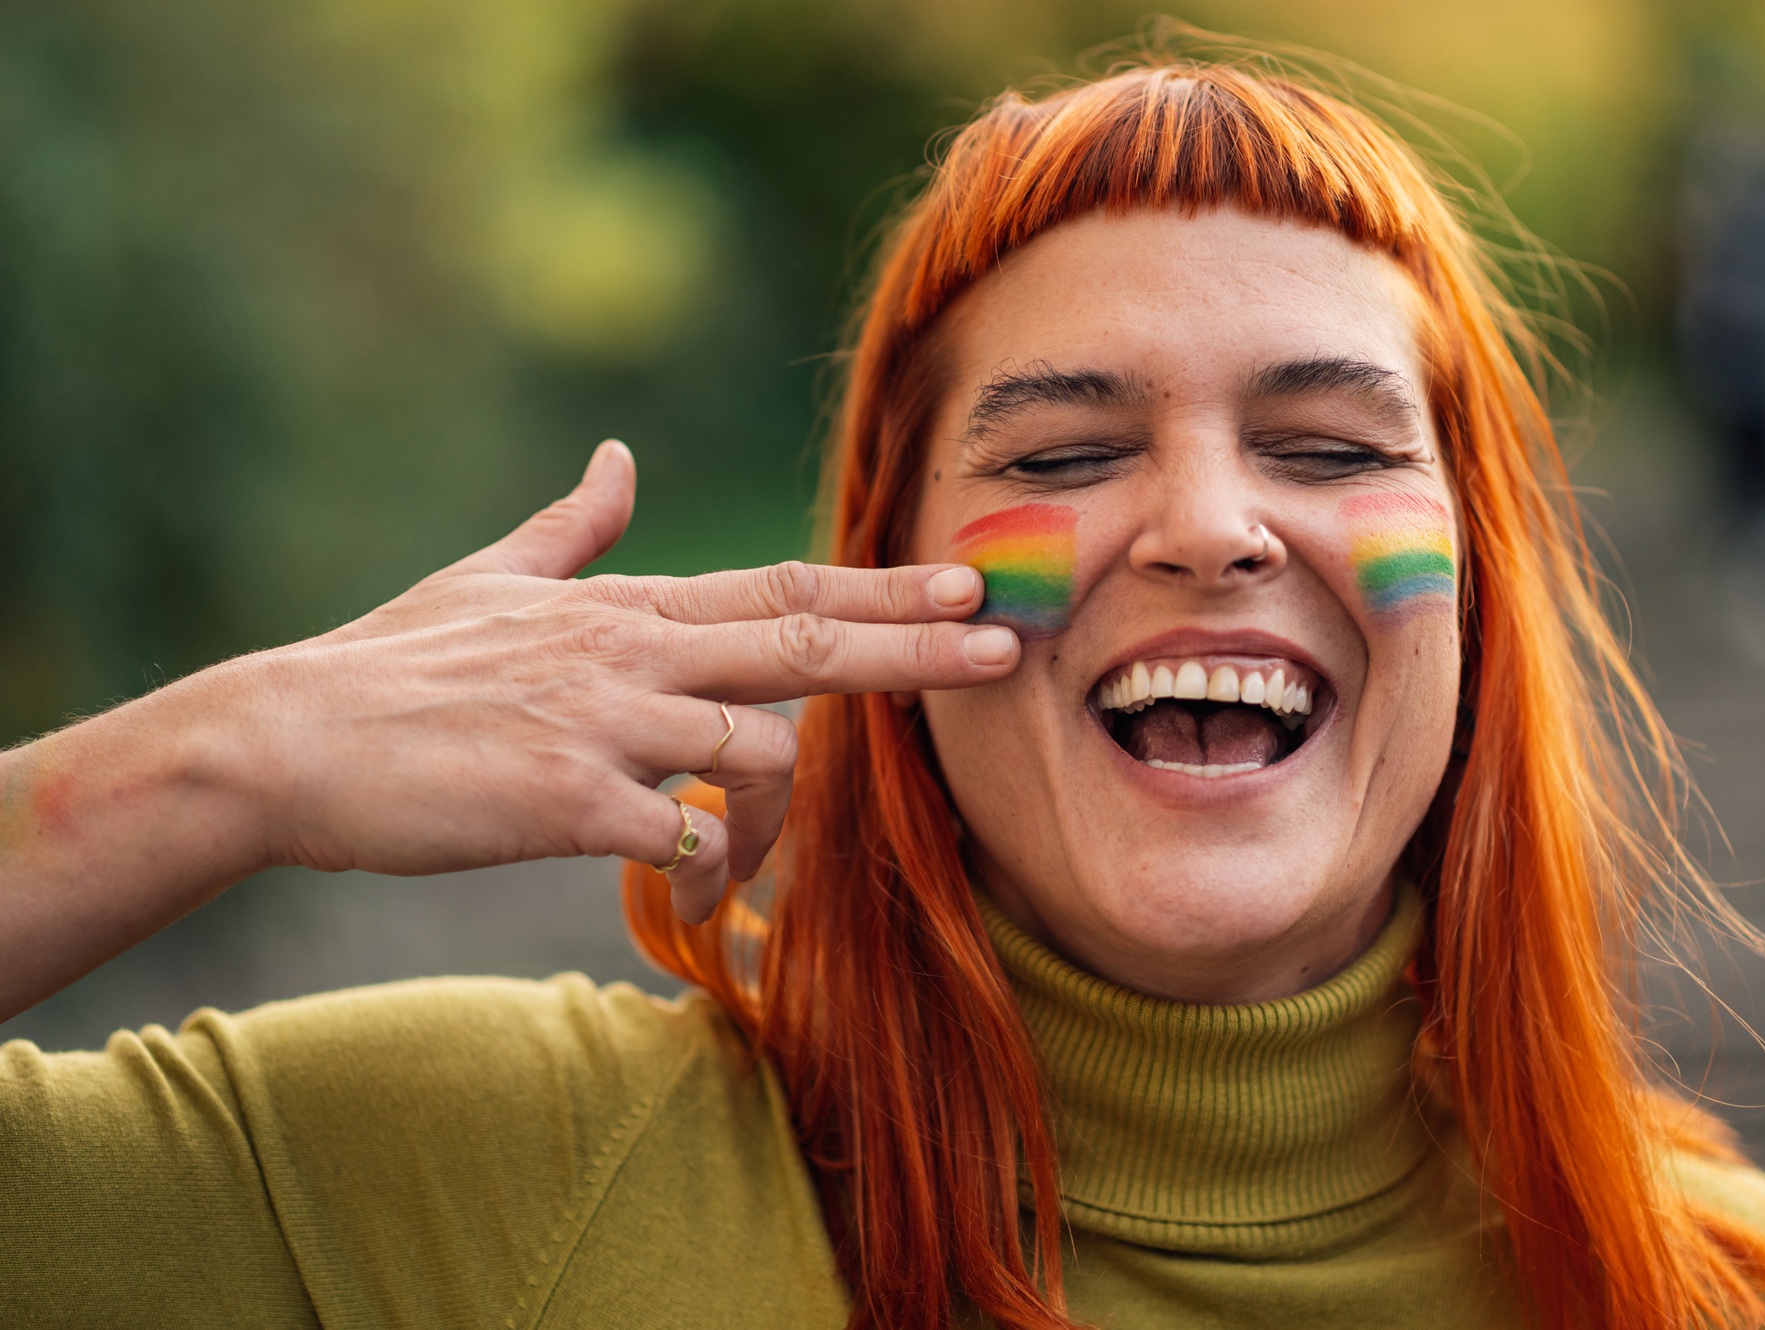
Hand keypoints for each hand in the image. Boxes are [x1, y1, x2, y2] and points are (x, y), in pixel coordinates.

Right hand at [0, 442, 1016, 1016]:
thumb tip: (620, 452)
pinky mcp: (568, 801)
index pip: (782, 587)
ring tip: (740, 863)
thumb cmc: (391, 664)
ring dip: (777, 812)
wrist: (285, 738)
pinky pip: (685, 835)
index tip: (965, 580)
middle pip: (803, 642)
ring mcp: (604, 723)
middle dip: (914, 646)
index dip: (881, 585)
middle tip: (1004, 646)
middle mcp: (630, 652)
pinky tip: (697, 892)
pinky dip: (712, 867)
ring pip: (758, 750)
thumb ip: (575, 524)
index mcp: (625, 605)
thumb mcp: (490, 575)